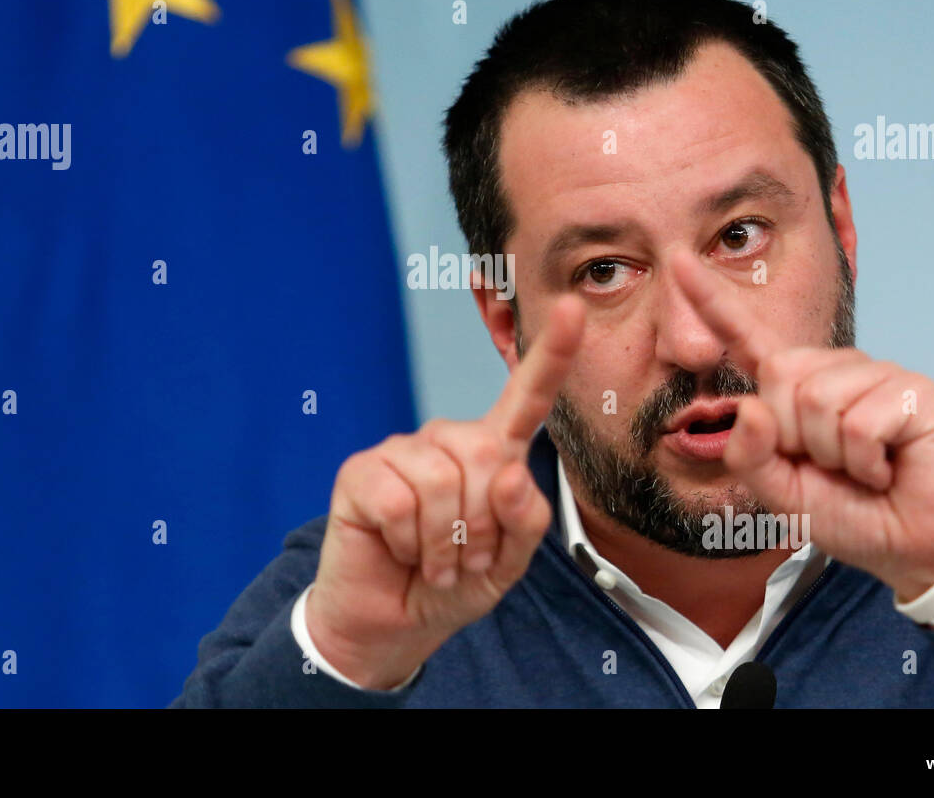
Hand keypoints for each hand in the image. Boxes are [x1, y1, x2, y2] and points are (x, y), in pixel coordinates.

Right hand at [306, 296, 584, 688]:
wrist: (392, 625)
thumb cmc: (453, 584)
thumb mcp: (507, 564)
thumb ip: (524, 521)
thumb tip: (507, 473)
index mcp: (492, 453)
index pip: (527, 398)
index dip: (551, 355)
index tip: (572, 308)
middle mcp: (448, 441)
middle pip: (486, 457)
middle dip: (483, 526)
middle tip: (465, 558)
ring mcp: (402, 453)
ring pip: (443, 481)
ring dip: (445, 542)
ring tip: (434, 561)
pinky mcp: (362, 473)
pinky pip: (400, 500)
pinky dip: (408, 542)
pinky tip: (399, 550)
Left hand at [669, 249, 933, 609]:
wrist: (916, 545)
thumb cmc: (850, 512)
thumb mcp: (779, 492)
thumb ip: (749, 456)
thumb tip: (753, 406)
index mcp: (793, 388)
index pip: (745, 338)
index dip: (711, 301)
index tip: (679, 261)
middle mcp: (832, 369)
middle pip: (779, 377)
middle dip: (794, 438)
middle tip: (833, 467)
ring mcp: (876, 374)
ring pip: (818, 401)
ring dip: (834, 455)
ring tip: (865, 468)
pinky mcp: (914, 390)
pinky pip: (859, 424)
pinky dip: (866, 462)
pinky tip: (888, 469)